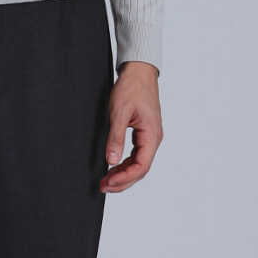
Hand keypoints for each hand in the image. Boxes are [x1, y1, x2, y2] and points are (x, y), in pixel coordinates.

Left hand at [99, 60, 161, 192]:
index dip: (124, 178)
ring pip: (138, 164)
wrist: (139, 71)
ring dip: (123, 174)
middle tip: (103, 186)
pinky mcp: (143, 133)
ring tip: (105, 180)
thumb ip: (116, 137)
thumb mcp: (119, 112)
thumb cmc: (132, 88)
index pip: (141, 166)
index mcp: (152, 135)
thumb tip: (111, 160)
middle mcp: (154, 139)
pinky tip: (113, 167)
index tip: (108, 182)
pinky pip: (136, 155)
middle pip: (140, 169)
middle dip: (122, 180)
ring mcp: (149, 137)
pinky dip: (124, 163)